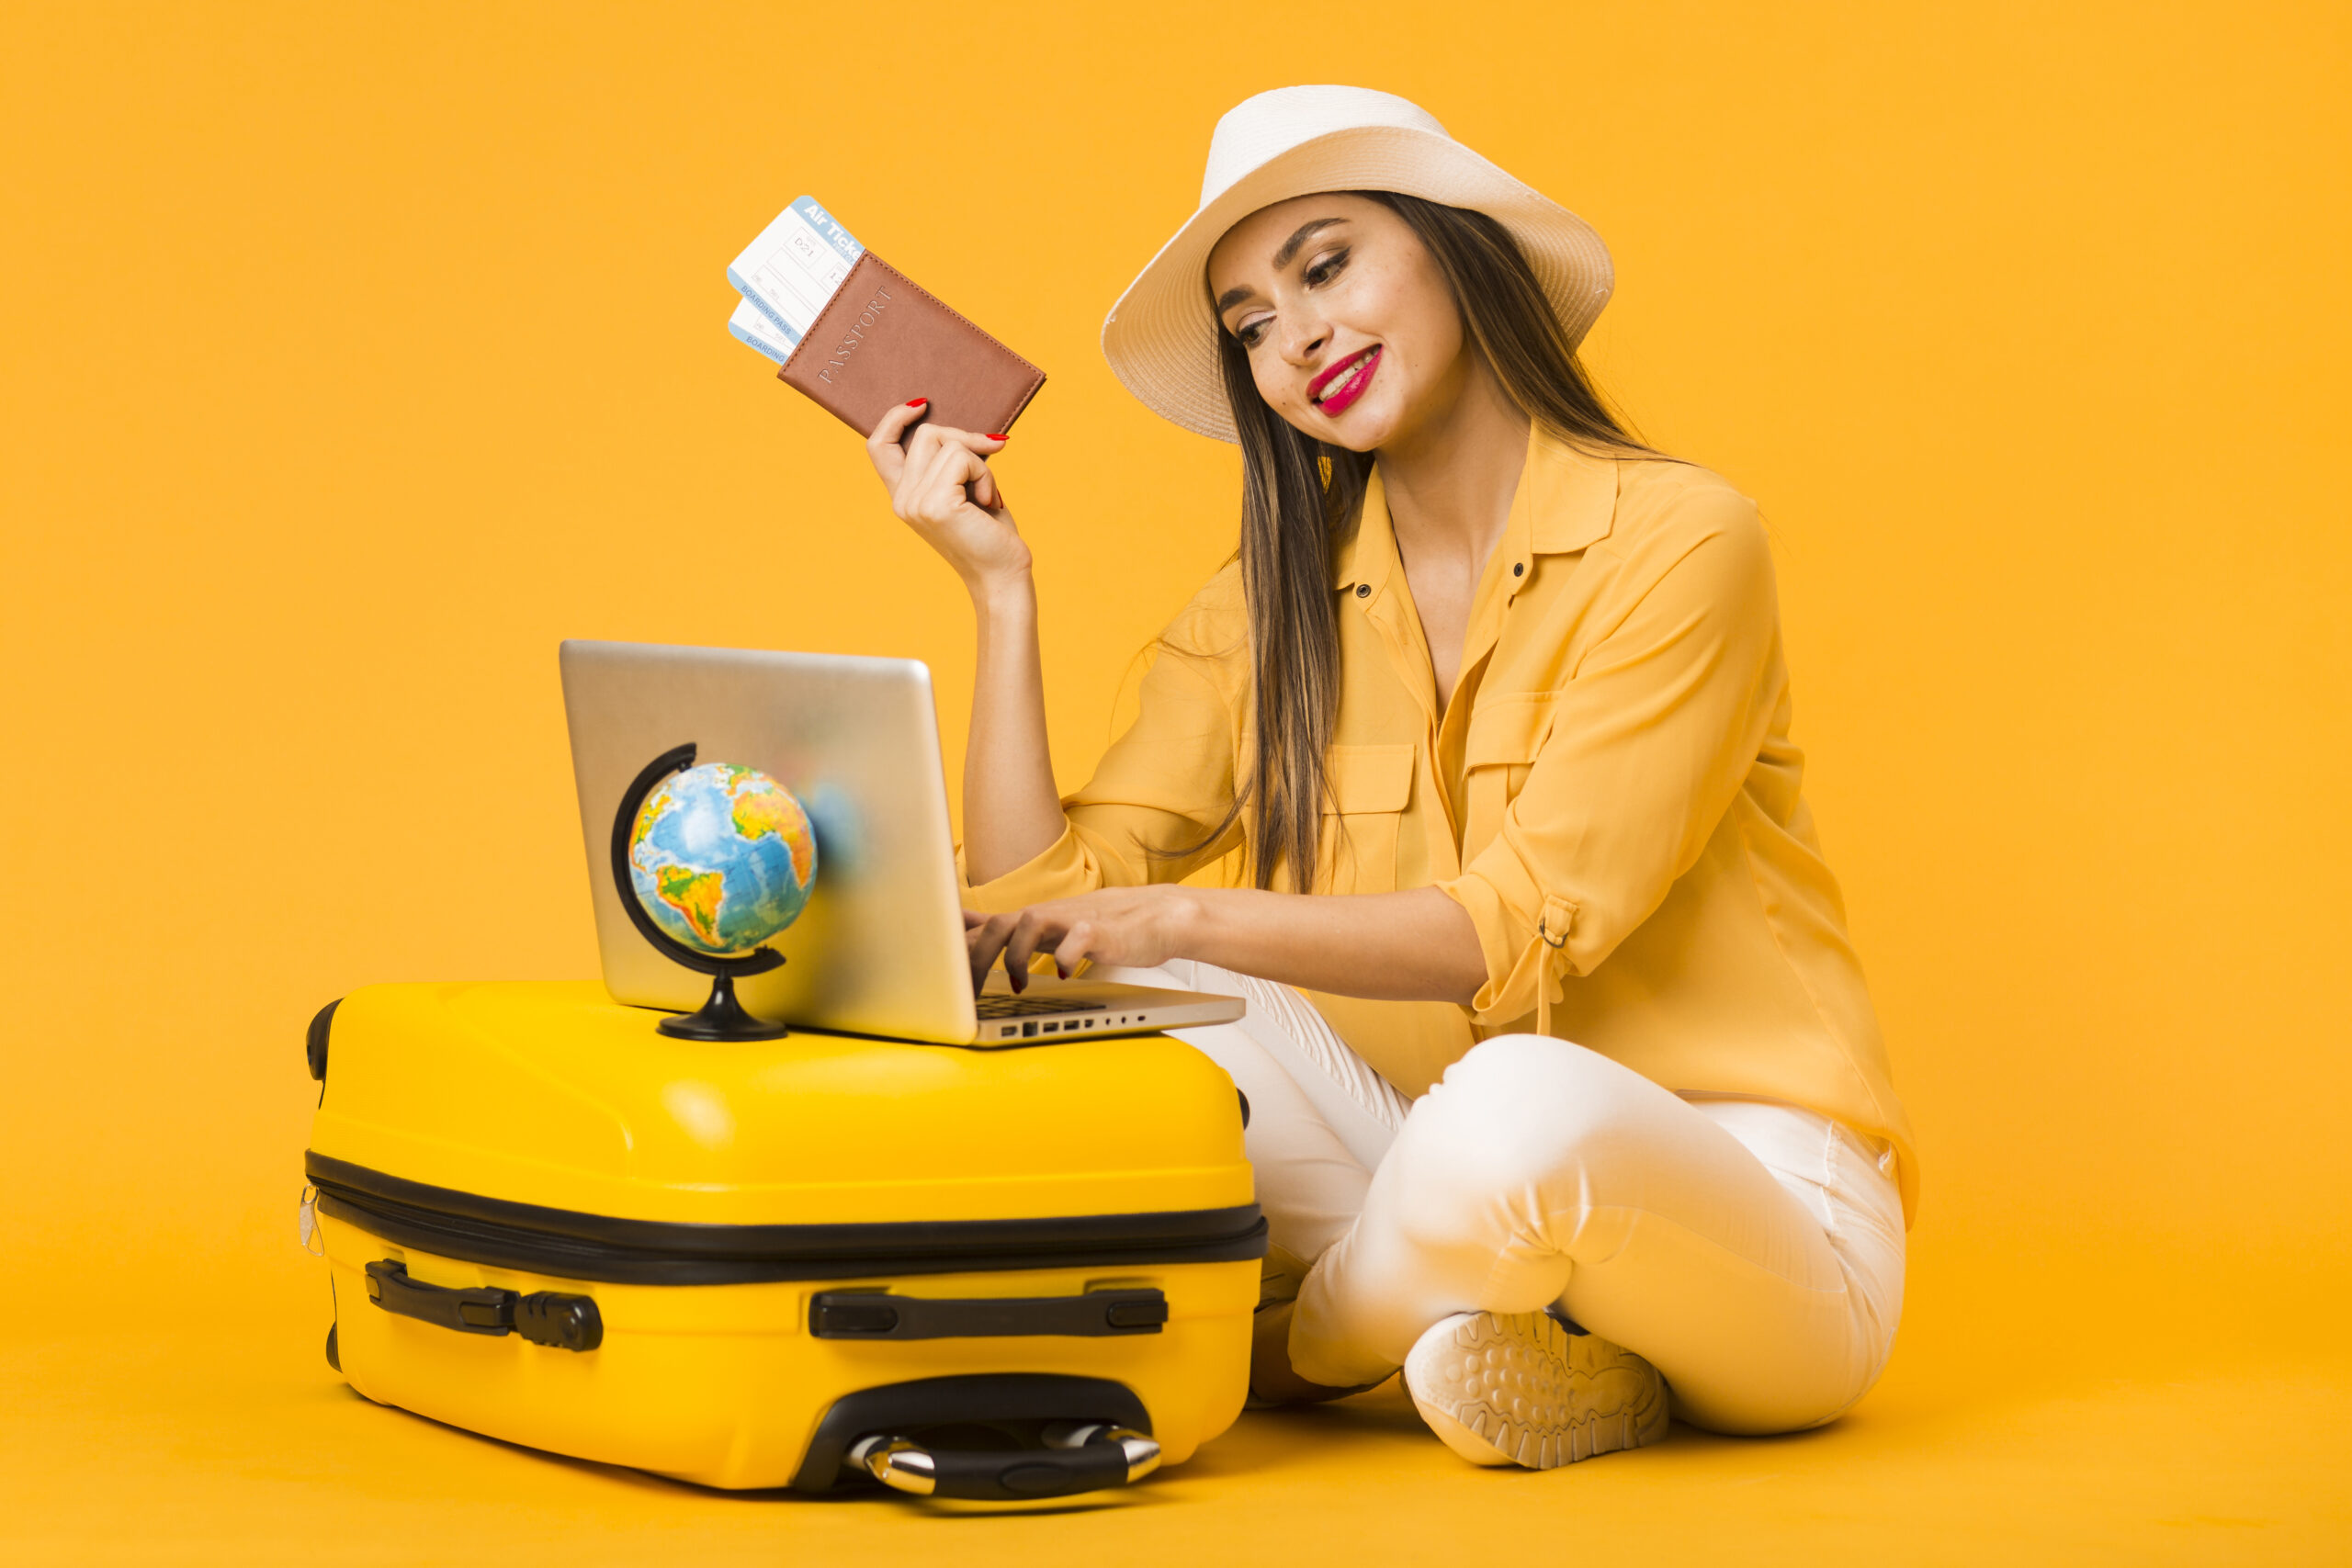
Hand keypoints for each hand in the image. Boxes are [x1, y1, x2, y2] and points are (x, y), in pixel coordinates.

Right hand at [866, 401, 1029, 595]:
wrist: (1002, 575)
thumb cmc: (990, 534)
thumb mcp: (965, 490)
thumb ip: (952, 462)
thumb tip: (966, 429)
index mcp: (903, 496)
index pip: (878, 445)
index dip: (896, 417)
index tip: (923, 403)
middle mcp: (902, 499)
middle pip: (927, 434)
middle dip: (966, 438)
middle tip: (992, 454)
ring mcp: (915, 502)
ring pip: (948, 443)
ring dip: (980, 462)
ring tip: (987, 494)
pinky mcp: (936, 504)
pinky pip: (963, 458)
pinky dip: (985, 474)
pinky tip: (989, 502)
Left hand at [963, 887, 1200, 991]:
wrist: (1159, 914)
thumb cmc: (1102, 926)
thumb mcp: (1050, 927)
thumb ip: (1013, 930)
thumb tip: (970, 928)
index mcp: (1033, 919)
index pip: (983, 927)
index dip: (954, 946)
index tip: (931, 967)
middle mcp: (1047, 915)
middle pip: (998, 925)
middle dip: (974, 957)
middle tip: (966, 992)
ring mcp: (1072, 920)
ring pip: (1029, 923)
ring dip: (1015, 956)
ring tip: (1016, 985)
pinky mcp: (1100, 931)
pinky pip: (1076, 939)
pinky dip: (1065, 958)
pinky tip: (1065, 976)